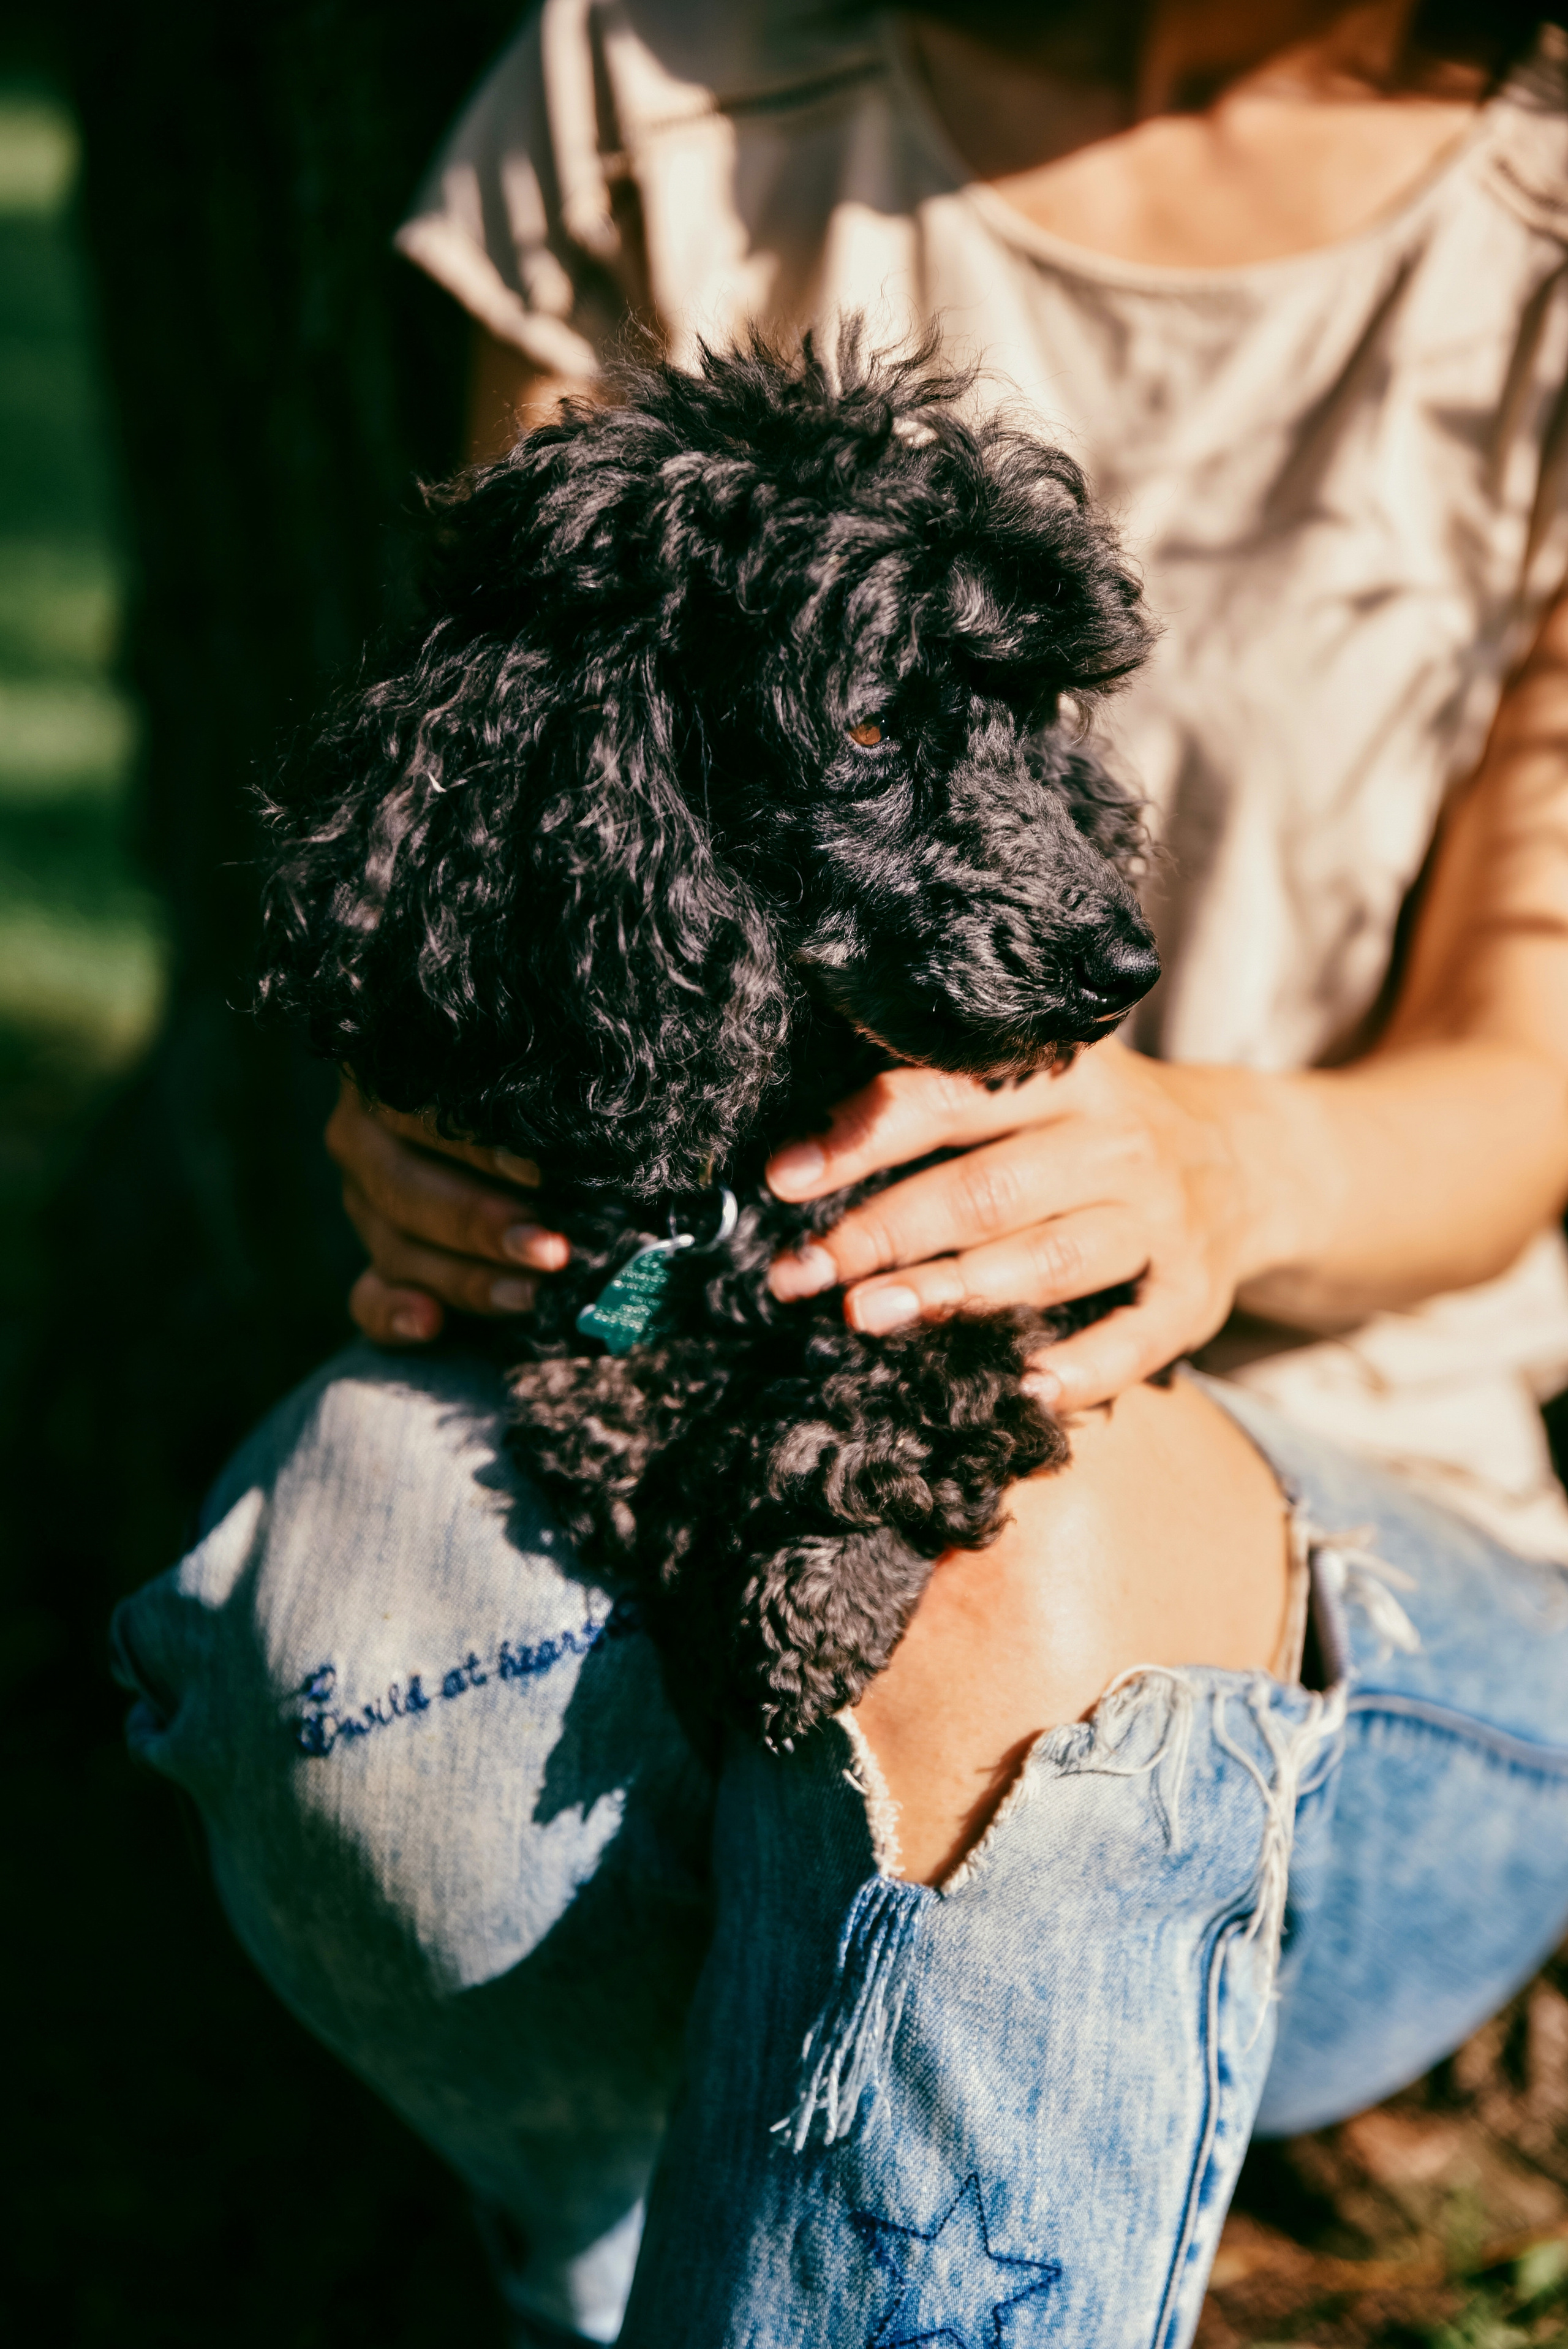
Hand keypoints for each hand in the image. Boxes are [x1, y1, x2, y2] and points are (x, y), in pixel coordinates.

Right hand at [325, 1077, 569, 1344]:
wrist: (533, 1144)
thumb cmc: (546, 1101)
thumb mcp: (537, 1086)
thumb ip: (538, 1095)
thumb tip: (586, 1120)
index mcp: (393, 1074)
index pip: (417, 1109)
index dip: (475, 1145)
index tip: (539, 1174)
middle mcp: (365, 1137)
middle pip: (403, 1188)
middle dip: (479, 1224)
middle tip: (549, 1249)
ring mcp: (364, 1205)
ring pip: (396, 1248)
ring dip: (466, 1278)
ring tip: (529, 1295)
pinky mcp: (376, 1266)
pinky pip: (367, 1298)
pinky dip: (393, 1315)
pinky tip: (429, 1324)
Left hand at [765, 1038, 1278, 1411]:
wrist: (1249, 1160)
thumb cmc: (1094, 1132)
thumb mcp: (1037, 1090)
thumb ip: (945, 1109)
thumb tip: (806, 1155)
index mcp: (1066, 1077)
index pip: (951, 1097)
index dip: (863, 1136)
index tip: (784, 1178)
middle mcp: (1117, 1142)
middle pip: (988, 1188)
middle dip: (885, 1231)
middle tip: (804, 1271)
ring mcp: (1162, 1220)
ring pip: (1049, 1258)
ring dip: (954, 1292)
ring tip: (868, 1317)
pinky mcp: (1194, 1294)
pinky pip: (1134, 1338)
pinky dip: (1080, 1368)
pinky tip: (1020, 1390)